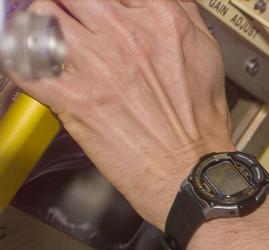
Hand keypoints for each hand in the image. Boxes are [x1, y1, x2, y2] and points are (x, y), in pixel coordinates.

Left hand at [11, 0, 234, 226]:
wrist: (192, 171)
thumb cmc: (201, 121)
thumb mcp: (206, 53)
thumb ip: (180, 12)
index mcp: (159, 18)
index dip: (100, 1)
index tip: (94, 10)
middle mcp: (124, 34)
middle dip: (67, 5)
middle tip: (69, 19)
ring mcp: (95, 65)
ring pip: (42, 15)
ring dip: (40, 25)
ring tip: (48, 40)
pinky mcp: (72, 97)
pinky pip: (23, 64)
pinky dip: (19, 61)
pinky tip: (31, 67)